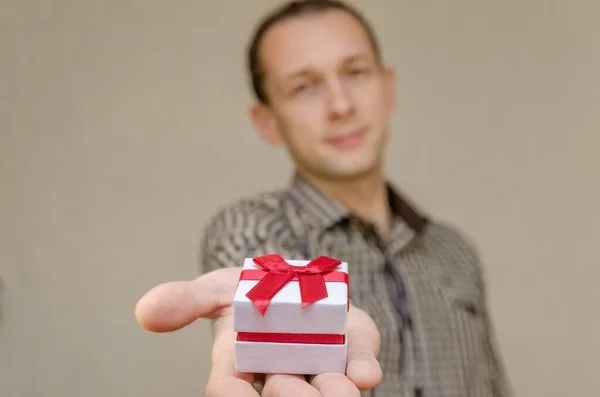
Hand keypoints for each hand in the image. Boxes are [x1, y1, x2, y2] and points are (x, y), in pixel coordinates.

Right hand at [135, 267, 381, 396]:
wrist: (294, 278)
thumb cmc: (250, 291)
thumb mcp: (215, 289)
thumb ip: (185, 300)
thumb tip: (145, 312)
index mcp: (241, 363)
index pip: (230, 389)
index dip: (231, 395)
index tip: (233, 395)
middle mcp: (281, 371)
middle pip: (282, 394)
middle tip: (290, 393)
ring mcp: (318, 363)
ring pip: (323, 388)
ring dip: (332, 393)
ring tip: (340, 394)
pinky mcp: (350, 349)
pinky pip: (357, 363)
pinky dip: (362, 368)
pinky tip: (365, 372)